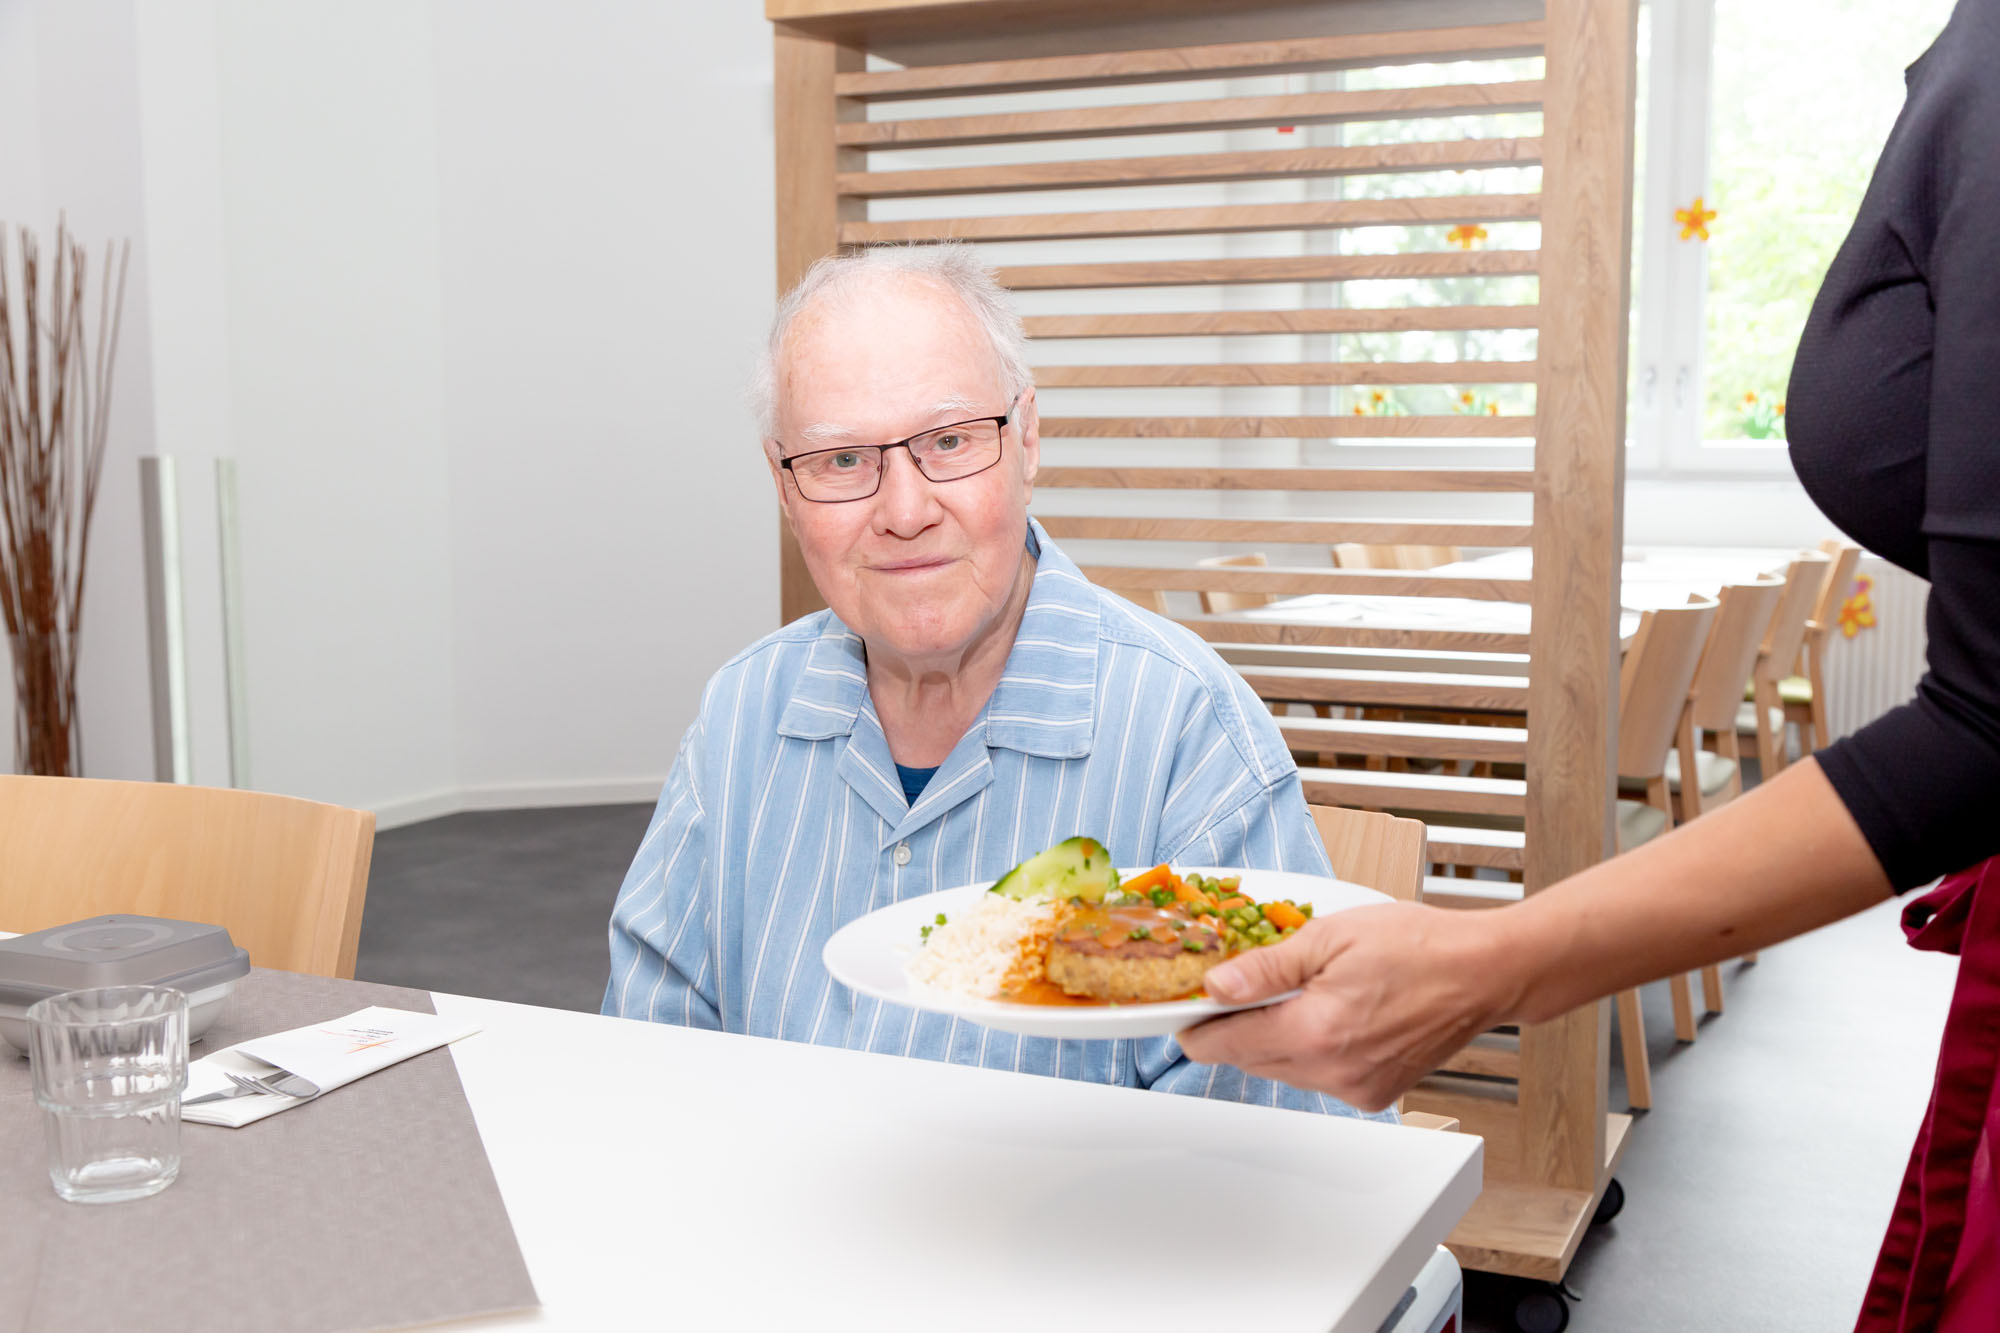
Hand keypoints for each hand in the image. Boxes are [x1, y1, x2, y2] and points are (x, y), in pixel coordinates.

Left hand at [1177, 902, 1524, 1110]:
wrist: (1484, 972)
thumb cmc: (1419, 946)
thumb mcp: (1329, 937)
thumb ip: (1266, 968)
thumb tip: (1217, 985)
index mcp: (1316, 1031)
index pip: (1227, 1044)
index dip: (1196, 1028)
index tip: (1183, 1015)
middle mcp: (1333, 1070)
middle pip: (1252, 1059)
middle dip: (1237, 1028)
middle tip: (1235, 992)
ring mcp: (1356, 1087)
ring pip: (1284, 1070)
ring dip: (1275, 1039)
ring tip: (1295, 996)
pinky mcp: (1374, 1093)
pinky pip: (1319, 1077)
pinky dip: (1311, 1051)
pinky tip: (1329, 1016)